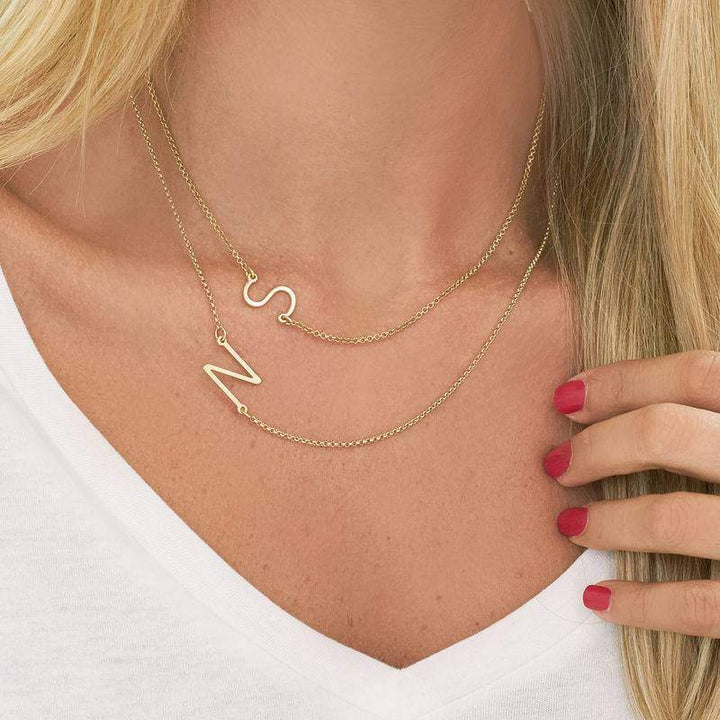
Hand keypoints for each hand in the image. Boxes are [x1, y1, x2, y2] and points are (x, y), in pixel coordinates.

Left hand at [543, 349, 719, 636]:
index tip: (564, 398)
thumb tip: (615, 397)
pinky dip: (639, 603)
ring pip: (673, 517)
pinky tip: (598, 598)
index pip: (696, 373)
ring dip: (606, 522)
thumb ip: (711, 416)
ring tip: (569, 526)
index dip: (620, 381)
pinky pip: (700, 605)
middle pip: (667, 433)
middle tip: (556, 464)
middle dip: (596, 446)